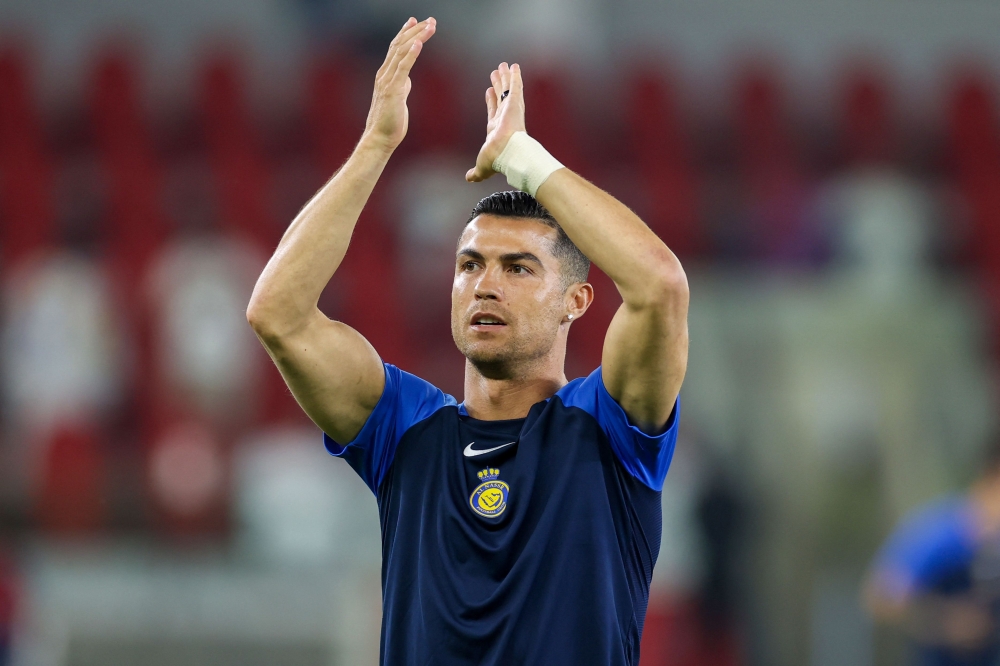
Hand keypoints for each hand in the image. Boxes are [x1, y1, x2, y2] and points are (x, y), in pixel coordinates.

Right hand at [362, 17, 435, 151]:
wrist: (380, 138)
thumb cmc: (390, 122)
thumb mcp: (398, 99)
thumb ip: (401, 86)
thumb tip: (407, 80)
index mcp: (385, 75)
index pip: (395, 48)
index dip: (405, 33)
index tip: (415, 21)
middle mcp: (384, 74)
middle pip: (399, 45)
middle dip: (415, 31)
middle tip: (430, 20)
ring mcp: (387, 81)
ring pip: (402, 52)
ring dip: (417, 37)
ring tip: (430, 27)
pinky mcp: (392, 90)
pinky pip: (403, 68)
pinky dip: (410, 54)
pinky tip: (419, 43)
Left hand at [466, 62, 525, 181]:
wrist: (507, 152)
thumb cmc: (496, 160)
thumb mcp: (482, 166)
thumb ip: (476, 172)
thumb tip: (469, 178)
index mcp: (497, 129)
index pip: (493, 110)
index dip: (491, 101)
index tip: (488, 90)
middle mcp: (505, 117)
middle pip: (501, 97)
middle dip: (498, 85)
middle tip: (496, 73)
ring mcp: (511, 109)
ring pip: (507, 89)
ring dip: (505, 77)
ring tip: (503, 65)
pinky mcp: (516, 103)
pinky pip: (515, 85)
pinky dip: (515, 76)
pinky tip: (514, 66)